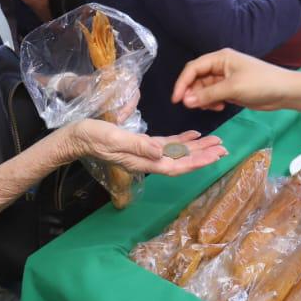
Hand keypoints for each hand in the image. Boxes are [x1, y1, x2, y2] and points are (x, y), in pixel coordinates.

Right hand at [68, 120, 225, 176]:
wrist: (76, 137)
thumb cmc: (93, 137)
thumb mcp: (114, 138)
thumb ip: (138, 145)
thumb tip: (161, 152)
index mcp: (143, 161)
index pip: (176, 165)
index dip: (196, 162)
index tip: (215, 157)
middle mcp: (147, 160)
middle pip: (181, 160)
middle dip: (203, 155)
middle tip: (224, 148)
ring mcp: (145, 153)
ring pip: (177, 152)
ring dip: (197, 147)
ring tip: (216, 142)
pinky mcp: (142, 144)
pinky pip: (167, 144)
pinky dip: (182, 139)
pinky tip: (193, 134)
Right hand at [171, 49, 300, 113]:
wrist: (284, 92)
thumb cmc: (260, 83)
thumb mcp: (233, 88)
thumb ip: (208, 94)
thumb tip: (186, 101)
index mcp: (220, 58)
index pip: (193, 68)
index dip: (182, 83)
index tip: (176, 99)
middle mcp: (220, 66)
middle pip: (197, 79)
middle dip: (193, 93)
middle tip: (194, 107)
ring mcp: (225, 78)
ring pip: (204, 89)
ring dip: (203, 99)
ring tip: (212, 107)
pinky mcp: (230, 89)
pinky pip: (213, 95)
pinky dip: (212, 102)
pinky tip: (220, 107)